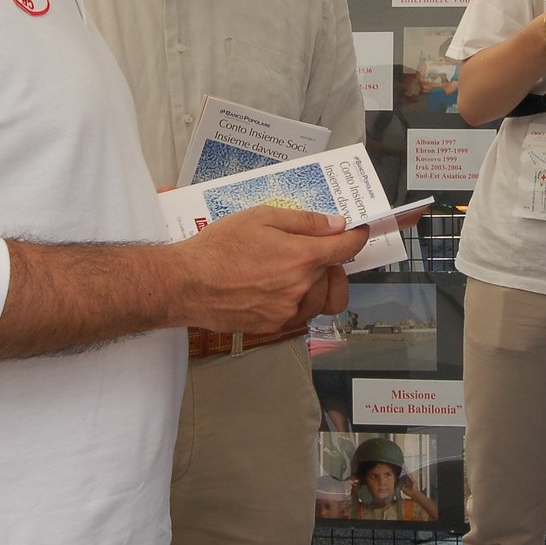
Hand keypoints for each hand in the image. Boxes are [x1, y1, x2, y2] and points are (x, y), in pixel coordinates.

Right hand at [179, 206, 364, 332]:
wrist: (186, 284)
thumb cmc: (218, 248)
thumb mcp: (261, 218)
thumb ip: (304, 221)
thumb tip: (336, 224)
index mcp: (301, 257)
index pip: (346, 248)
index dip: (357, 237)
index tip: (359, 232)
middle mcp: (300, 288)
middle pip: (333, 276)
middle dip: (327, 263)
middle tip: (308, 251)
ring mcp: (287, 311)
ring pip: (319, 299)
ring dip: (314, 285)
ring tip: (288, 270)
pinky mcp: (272, 326)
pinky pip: (298, 315)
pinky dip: (296, 301)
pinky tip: (273, 287)